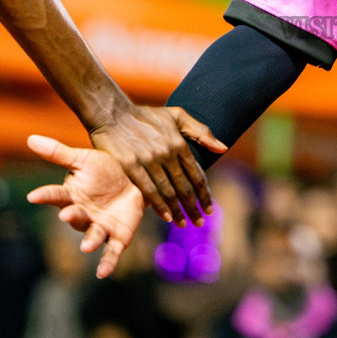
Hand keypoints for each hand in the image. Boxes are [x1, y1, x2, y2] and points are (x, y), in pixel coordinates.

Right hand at [26, 134, 143, 278]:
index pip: (55, 195)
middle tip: (67, 215)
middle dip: (71, 217)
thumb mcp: (84, 159)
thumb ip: (58, 153)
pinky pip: (111, 251)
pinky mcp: (117, 237)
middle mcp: (83, 214)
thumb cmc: (106, 169)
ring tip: (86, 247)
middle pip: (75, 217)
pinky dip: (107, 263)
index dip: (45, 195)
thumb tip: (29, 138)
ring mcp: (99, 227)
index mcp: (72, 195)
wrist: (136, 180)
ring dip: (89, 241)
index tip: (33, 196)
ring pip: (92, 236)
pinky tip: (103, 273)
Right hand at [88, 103, 225, 224]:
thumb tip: (223, 148)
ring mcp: (148, 159)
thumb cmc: (146, 116)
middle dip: (194, 207)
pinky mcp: (131, 165)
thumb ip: (201, 131)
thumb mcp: (177, 116)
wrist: (113, 113)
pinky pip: (148, 189)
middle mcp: (167, 153)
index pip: (196, 174)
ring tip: (184, 224)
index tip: (209, 209)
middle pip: (184, 186)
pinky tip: (166, 216)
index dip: (204, 194)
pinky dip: (158, 205)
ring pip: (168, 191)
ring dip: (178, 210)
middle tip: (199, 223)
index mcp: (179, 143)